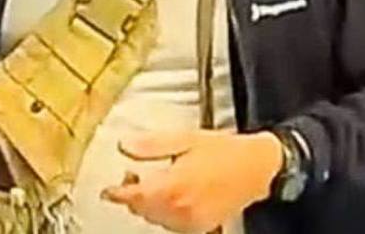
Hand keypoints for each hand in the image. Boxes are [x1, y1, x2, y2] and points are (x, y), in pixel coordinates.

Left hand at [101, 129, 283, 232]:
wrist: (256, 167)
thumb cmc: (225, 151)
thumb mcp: (185, 139)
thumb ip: (152, 145)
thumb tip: (125, 146)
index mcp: (173, 185)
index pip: (133, 196)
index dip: (117, 193)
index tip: (108, 190)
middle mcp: (181, 208)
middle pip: (142, 209)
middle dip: (134, 194)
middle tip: (133, 177)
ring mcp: (191, 221)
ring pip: (156, 219)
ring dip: (150, 204)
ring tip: (157, 183)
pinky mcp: (202, 227)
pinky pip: (173, 225)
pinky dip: (167, 213)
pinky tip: (174, 196)